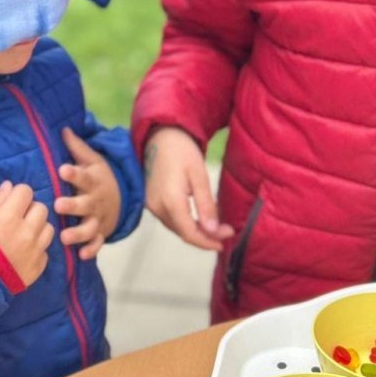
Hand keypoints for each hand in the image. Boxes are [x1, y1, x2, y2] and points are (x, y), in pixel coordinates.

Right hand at [0, 181, 53, 287]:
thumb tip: (9, 186)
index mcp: (9, 217)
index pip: (26, 191)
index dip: (18, 195)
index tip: (12, 202)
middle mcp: (26, 233)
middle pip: (41, 208)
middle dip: (30, 210)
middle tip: (18, 218)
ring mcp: (34, 251)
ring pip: (49, 228)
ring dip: (38, 228)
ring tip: (24, 235)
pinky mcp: (37, 268)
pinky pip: (45, 251)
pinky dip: (37, 249)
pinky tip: (24, 252)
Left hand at [54, 128, 121, 260]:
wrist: (120, 198)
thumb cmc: (98, 177)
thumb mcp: (92, 160)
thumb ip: (77, 148)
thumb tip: (63, 128)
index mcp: (92, 181)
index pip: (83, 176)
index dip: (73, 173)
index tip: (62, 170)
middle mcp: (95, 201)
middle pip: (85, 204)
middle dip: (72, 205)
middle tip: (58, 205)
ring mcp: (98, 218)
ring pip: (89, 227)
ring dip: (78, 232)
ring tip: (64, 237)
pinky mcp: (100, 233)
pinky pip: (97, 243)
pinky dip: (92, 249)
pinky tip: (82, 255)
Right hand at [144, 126, 233, 252]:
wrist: (159, 135)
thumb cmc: (181, 150)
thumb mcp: (199, 174)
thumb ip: (205, 204)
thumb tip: (213, 230)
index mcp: (170, 201)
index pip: (189, 232)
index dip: (207, 241)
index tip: (225, 242)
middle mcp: (157, 207)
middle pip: (182, 232)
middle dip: (204, 237)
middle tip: (225, 233)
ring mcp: (151, 205)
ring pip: (175, 227)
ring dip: (195, 231)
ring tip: (215, 228)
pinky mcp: (150, 201)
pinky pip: (169, 219)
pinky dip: (184, 223)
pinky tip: (198, 219)